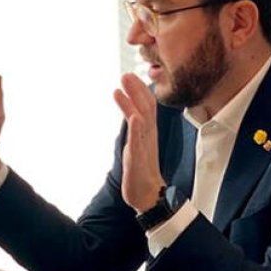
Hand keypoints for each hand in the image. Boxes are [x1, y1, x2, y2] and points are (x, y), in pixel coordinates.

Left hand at [113, 73, 164, 212]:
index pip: (147, 107)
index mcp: (148, 132)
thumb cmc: (141, 169)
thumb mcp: (137, 144)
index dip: (140, 90)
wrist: (147, 195)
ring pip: (140, 120)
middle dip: (136, 90)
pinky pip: (138, 142)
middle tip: (125, 74)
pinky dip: (136, 128)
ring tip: (122, 87)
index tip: (131, 75)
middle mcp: (147, 136)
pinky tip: (133, 117)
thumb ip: (136, 129)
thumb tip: (132, 114)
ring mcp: (143, 146)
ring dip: (132, 102)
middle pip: (145, 108)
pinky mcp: (137, 159)